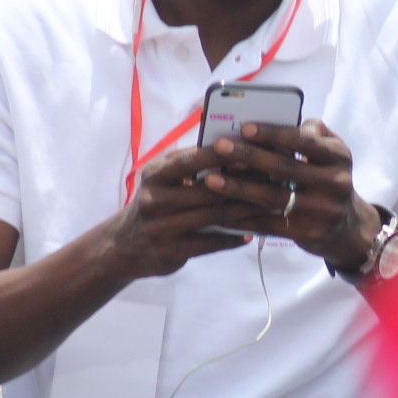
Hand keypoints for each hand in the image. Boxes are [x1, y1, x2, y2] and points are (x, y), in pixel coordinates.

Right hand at [101, 142, 276, 280]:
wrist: (123, 246)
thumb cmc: (154, 204)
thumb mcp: (161, 180)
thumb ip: (189, 165)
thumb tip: (233, 148)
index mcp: (156, 174)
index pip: (193, 159)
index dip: (223, 154)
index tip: (252, 147)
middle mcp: (157, 198)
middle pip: (209, 189)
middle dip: (244, 183)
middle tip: (273, 179)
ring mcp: (163, 226)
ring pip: (214, 216)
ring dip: (245, 211)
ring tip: (268, 205)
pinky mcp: (172, 250)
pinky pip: (210, 243)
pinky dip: (232, 238)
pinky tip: (250, 233)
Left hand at [195, 120, 379, 272]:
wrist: (346, 225)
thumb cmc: (325, 176)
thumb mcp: (329, 151)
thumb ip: (310, 133)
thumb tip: (275, 122)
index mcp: (338, 155)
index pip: (304, 141)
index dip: (273, 134)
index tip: (244, 127)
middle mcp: (335, 182)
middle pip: (284, 167)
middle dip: (248, 156)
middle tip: (219, 146)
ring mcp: (323, 210)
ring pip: (273, 197)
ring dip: (239, 188)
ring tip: (211, 179)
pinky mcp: (309, 233)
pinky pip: (270, 224)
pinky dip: (244, 217)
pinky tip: (221, 210)